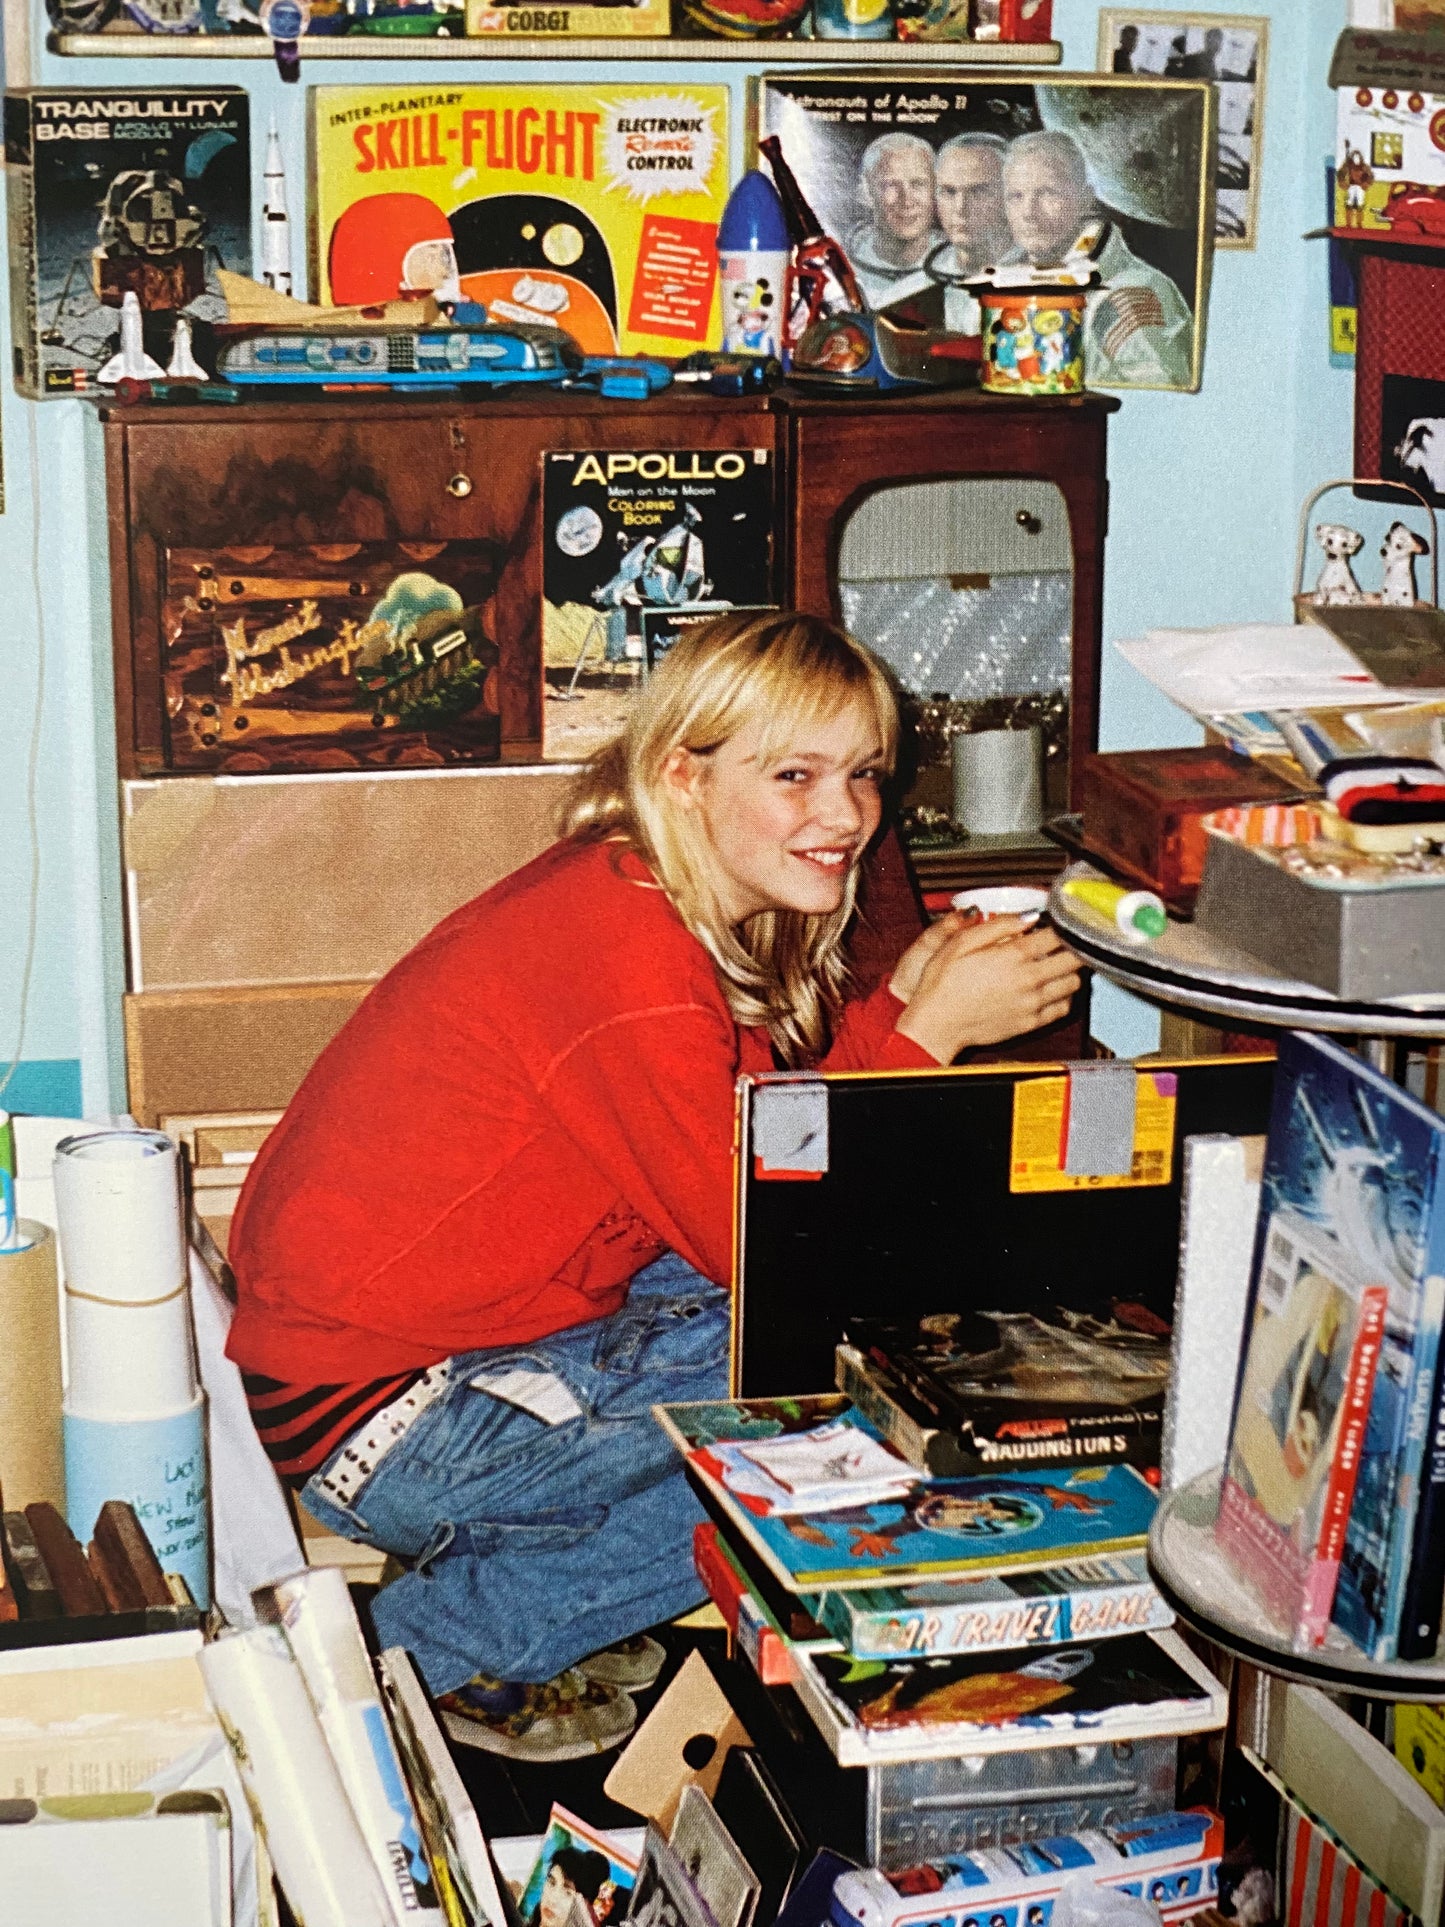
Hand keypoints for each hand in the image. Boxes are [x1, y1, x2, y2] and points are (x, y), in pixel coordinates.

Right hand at [893, 917, 1082, 1062]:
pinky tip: (1051, 989)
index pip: (1057, 934)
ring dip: (1070, 971)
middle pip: (1074, 958)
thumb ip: (999, 925)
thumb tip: (1028, 916)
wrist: (937, 1025)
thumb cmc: (943, 985)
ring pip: (1073, 983)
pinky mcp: (1031, 1023)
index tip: (1056, 922)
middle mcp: (1028, 979)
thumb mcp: (960, 942)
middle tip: (1064, 942)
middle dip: (1072, 946)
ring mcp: (1032, 1003)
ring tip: (1058, 964)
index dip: (1060, 925)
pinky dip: (1064, 996)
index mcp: (1013, 955)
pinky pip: (1063, 1008)